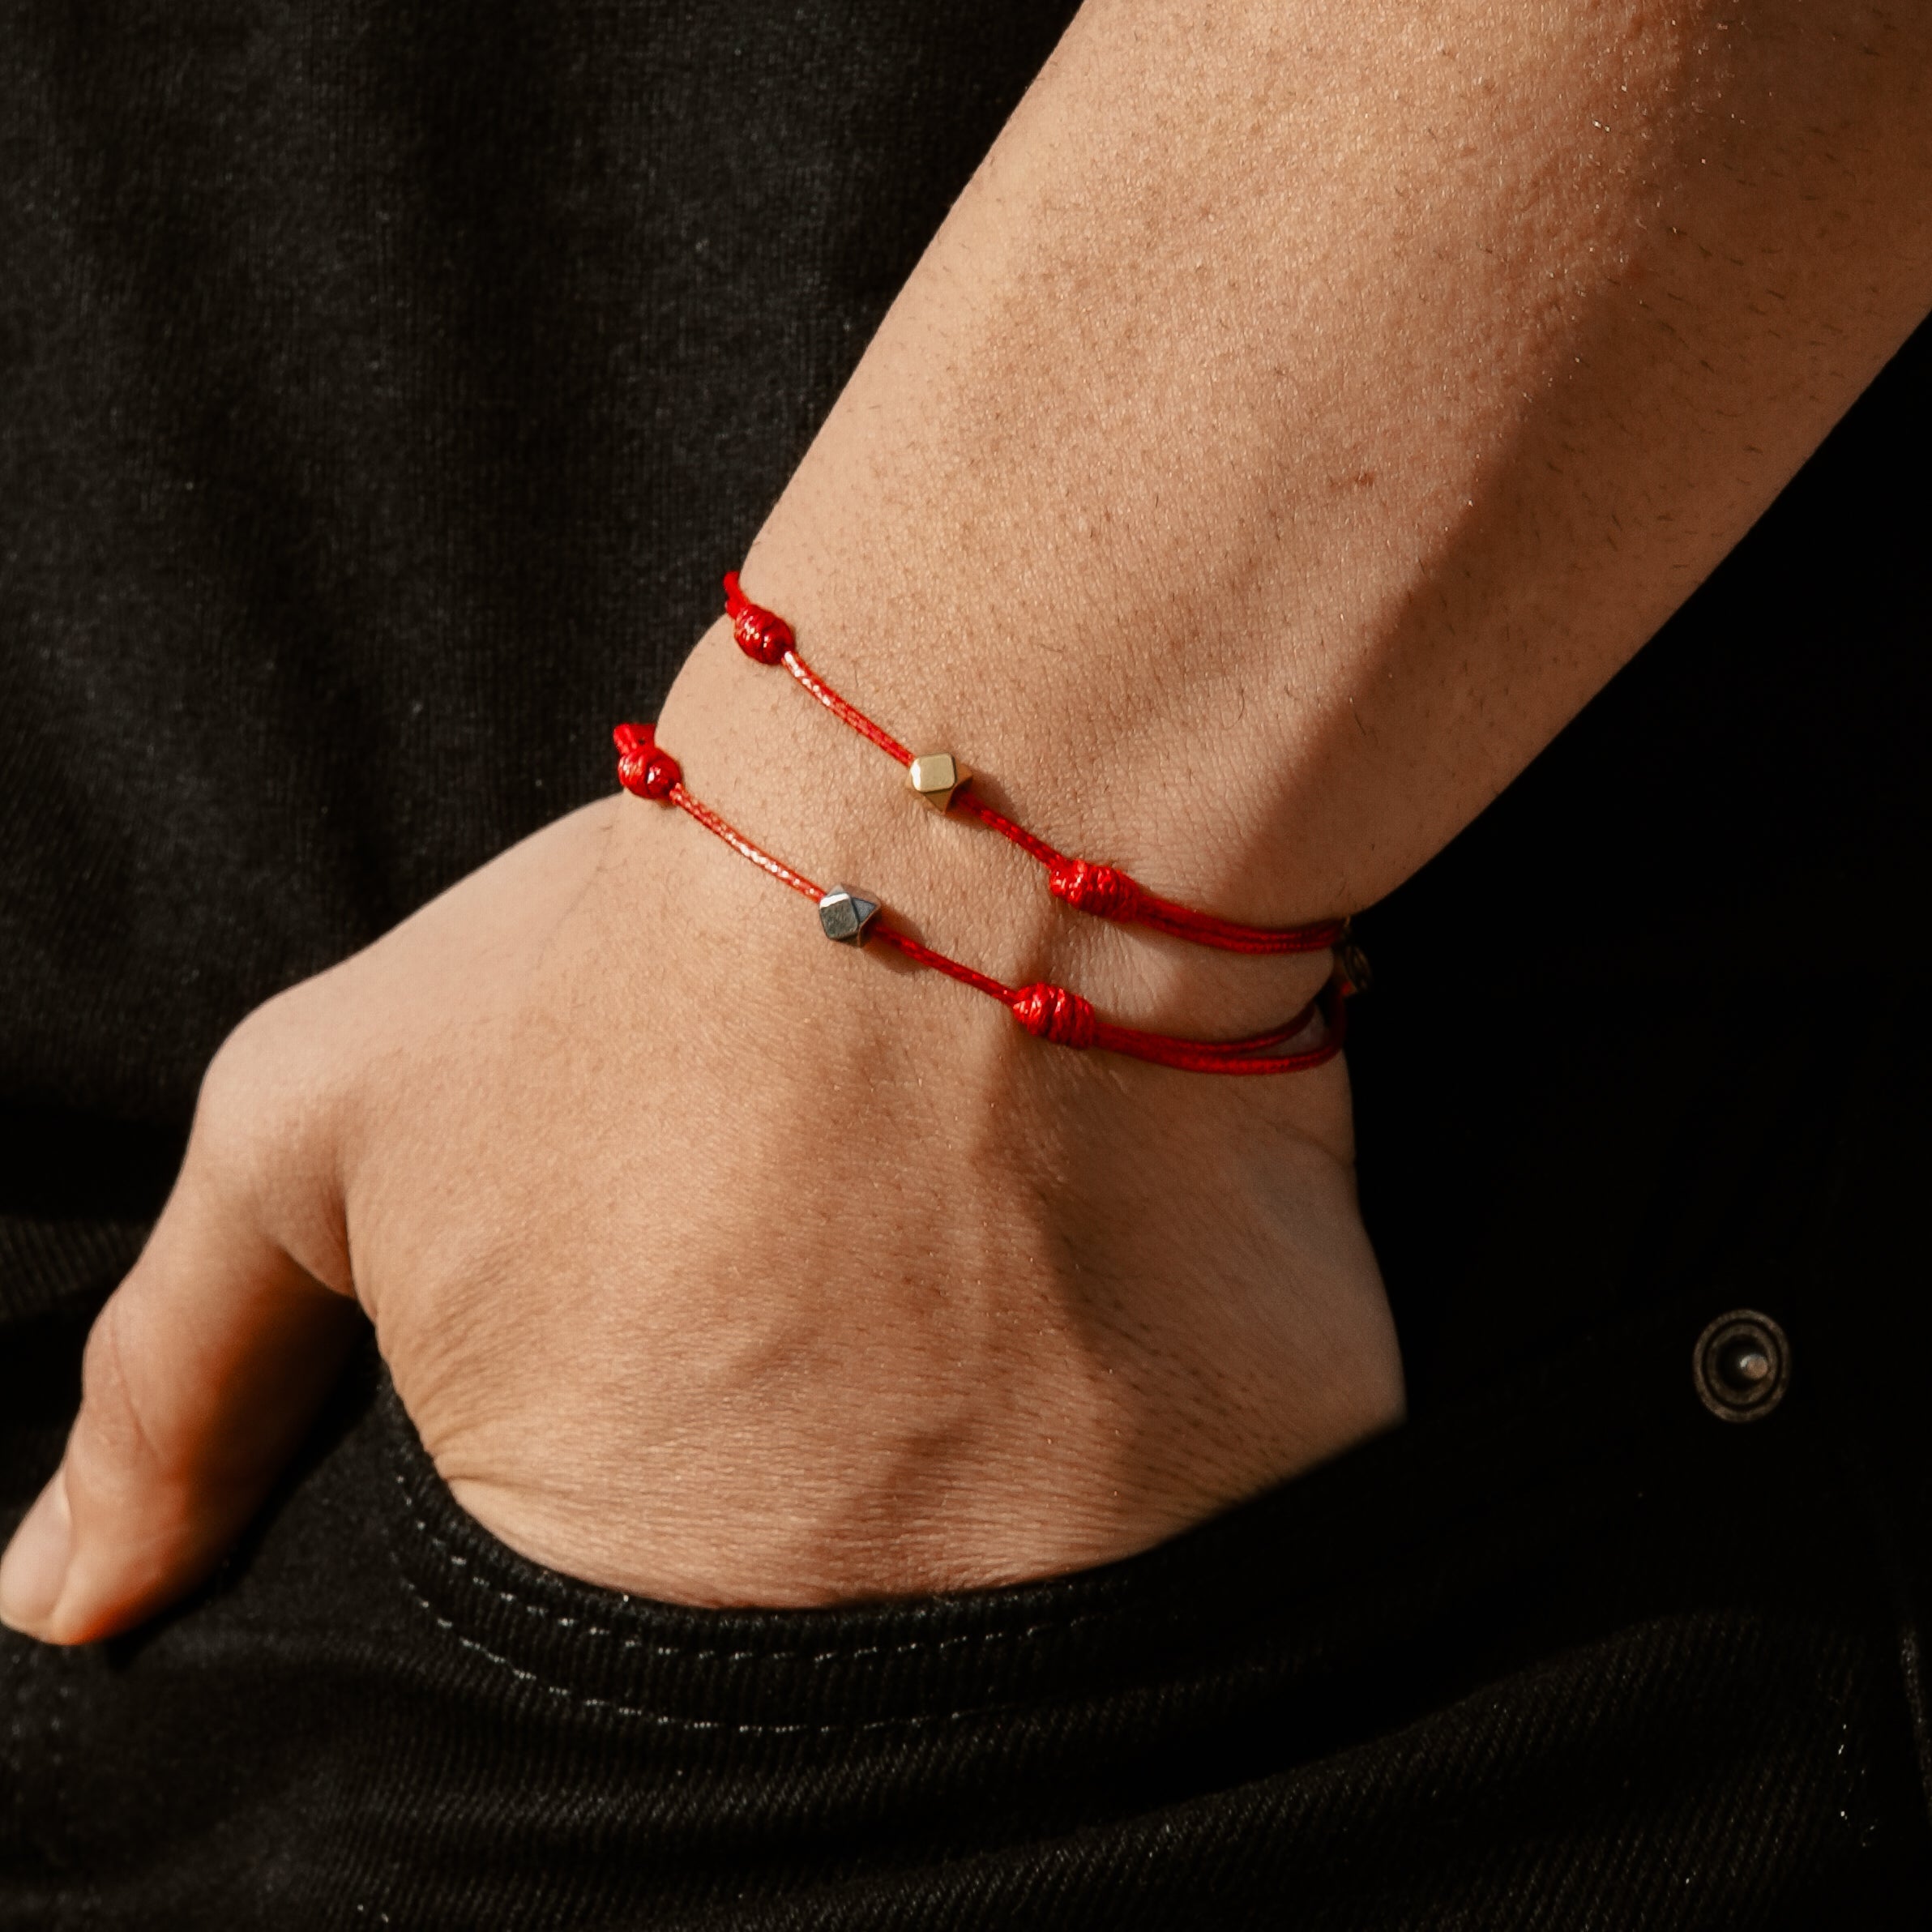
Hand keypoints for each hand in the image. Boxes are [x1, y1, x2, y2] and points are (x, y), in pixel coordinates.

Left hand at [0, 667, 1403, 1642]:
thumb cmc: (636, 963)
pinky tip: (1137, 1274)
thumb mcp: (325, 1129)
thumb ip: (185, 1384)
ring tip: (985, 1257)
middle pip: (833, 1646)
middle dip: (832, 1492)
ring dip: (1008, 1461)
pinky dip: (1188, 1434)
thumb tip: (61, 1610)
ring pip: (1040, 1608)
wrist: (977, 825)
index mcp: (615, 1592)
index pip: (615, 1666)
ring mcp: (1103, 1596)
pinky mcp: (1292, 1497)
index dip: (668, 1504)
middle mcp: (863, 1646)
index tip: (722, 1372)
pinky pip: (1235, 1538)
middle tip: (857, 1289)